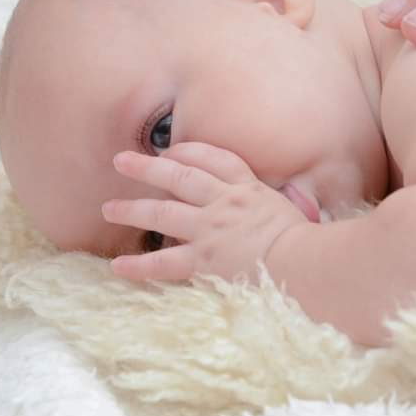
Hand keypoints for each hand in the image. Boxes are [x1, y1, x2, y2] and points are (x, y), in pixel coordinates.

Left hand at [100, 142, 307, 281]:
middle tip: (121, 161)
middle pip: (179, 178)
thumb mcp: (297, 210)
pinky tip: (117, 266)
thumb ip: (289, 201)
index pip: (215, 160)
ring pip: (162, 213)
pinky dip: (138, 265)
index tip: (171, 150)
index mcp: (248, 189)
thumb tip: (301, 198)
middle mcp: (223, 203)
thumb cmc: (307, 239)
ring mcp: (209, 230)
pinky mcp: (202, 260)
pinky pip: (163, 262)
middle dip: (147, 168)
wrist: (302, 262)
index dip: (190, 152)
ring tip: (108, 208)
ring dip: (132, 209)